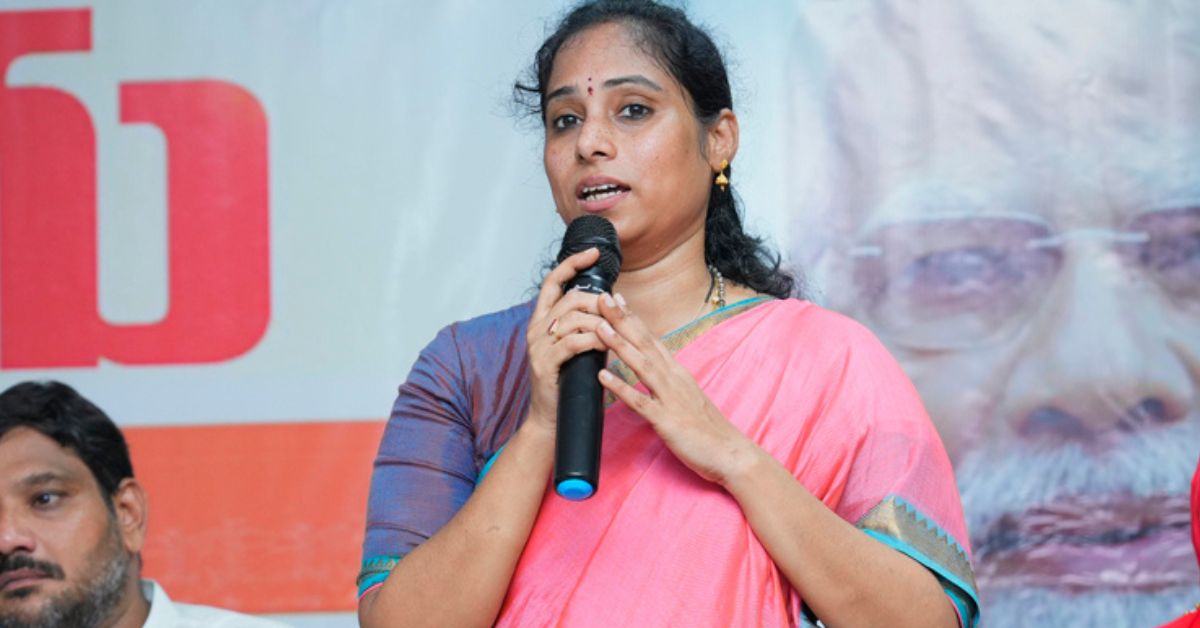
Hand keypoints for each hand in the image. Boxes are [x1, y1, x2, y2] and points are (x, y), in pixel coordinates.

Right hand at [525, 248, 608, 431]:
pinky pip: (572, 342)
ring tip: (614, 329)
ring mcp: (537, 345)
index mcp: (542, 320)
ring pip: (572, 318)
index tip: (593, 252)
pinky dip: (593, 339)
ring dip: (599, 321)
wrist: (550, 417)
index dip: (572, 263)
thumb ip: (586, 324)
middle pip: (569, 297)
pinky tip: (605, 342)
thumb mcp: (576, 346)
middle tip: (614, 309)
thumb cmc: (568, 381)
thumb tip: (611, 301)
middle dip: (596, 299)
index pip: (553, 281)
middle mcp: (536, 328)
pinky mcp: (544, 362)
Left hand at [594, 293, 759, 485]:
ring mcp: (671, 398)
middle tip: (602, 297)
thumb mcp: (685, 398)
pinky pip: (641, 402)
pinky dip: (622, 387)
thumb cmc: (707, 429)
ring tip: (599, 327)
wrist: (731, 454)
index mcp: (677, 373)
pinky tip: (604, 376)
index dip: (632, 318)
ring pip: (642, 365)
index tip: (616, 298)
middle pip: (645, 343)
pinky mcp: (668, 421)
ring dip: (620, 345)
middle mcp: (674, 379)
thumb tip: (648, 371)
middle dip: (623, 319)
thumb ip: (666, 382)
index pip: (651, 339)